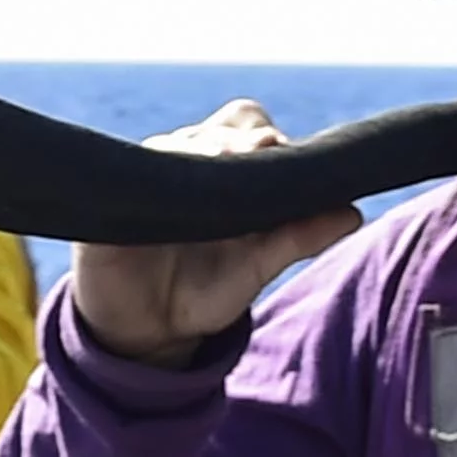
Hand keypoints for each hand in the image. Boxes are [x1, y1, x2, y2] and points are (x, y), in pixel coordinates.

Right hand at [61, 102, 364, 366]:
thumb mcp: (257, 268)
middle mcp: (181, 165)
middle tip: (256, 156)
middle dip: (235, 143)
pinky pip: (119, 183)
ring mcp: (141, 183)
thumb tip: (352, 213)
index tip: (276, 149)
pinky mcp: (104, 211)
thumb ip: (299, 237)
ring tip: (216, 175)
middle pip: (211, 130)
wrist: (146, 332)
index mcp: (222, 169)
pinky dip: (142, 182)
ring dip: (195, 156)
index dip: (261, 133)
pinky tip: (164, 199)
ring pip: (169, 147)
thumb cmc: (203, 289)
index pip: (245, 124)